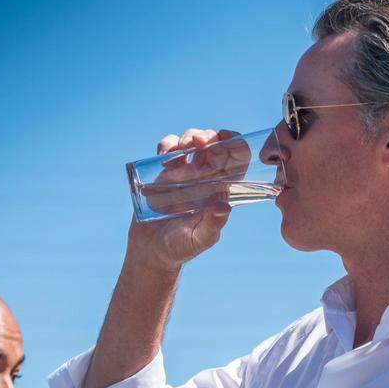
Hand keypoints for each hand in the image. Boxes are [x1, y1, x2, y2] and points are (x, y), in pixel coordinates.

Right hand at [129, 128, 242, 270]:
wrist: (152, 251)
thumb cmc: (180, 248)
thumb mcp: (199, 239)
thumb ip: (212, 224)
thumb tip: (224, 204)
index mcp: (220, 191)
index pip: (236, 162)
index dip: (235, 144)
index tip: (225, 137)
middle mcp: (205, 179)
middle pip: (213, 146)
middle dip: (209, 137)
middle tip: (199, 141)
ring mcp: (185, 174)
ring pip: (192, 143)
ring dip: (188, 137)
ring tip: (183, 147)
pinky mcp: (164, 173)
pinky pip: (168, 150)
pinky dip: (167, 144)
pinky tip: (165, 154)